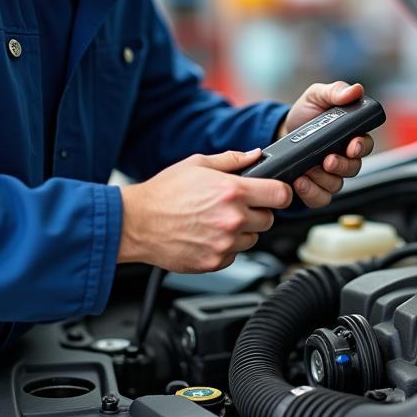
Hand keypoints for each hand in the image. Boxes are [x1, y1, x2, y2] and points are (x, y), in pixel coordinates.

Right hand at [117, 148, 291, 272]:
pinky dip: (226, 247)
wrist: (136, 223)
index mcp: (232, 191)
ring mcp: (224, 243)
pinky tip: (207, 235)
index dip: (280, 193)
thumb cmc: (163, 194)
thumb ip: (232, 159)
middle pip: (270, 219)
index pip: (280, 195)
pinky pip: (235, 255)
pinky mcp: (215, 262)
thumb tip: (256, 154)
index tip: (274, 193)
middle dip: (257, 212)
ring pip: (253, 239)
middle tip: (235, 206)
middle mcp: (232, 218)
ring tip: (216, 221)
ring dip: (242, 231)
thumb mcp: (197, 164)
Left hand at [279, 80, 375, 208]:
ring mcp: (331, 175)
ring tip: (307, 170)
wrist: (281, 132)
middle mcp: (344, 157)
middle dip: (341, 166)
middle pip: (354, 168)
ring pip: (337, 185)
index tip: (351, 145)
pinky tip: (300, 182)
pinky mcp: (316, 188)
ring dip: (322, 179)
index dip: (361, 147)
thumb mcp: (316, 96)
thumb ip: (335, 91)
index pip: (365, 145)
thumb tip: (355, 90)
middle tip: (328, 160)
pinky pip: (320, 198)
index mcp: (350, 135)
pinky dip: (311, 193)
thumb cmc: (305, 114)